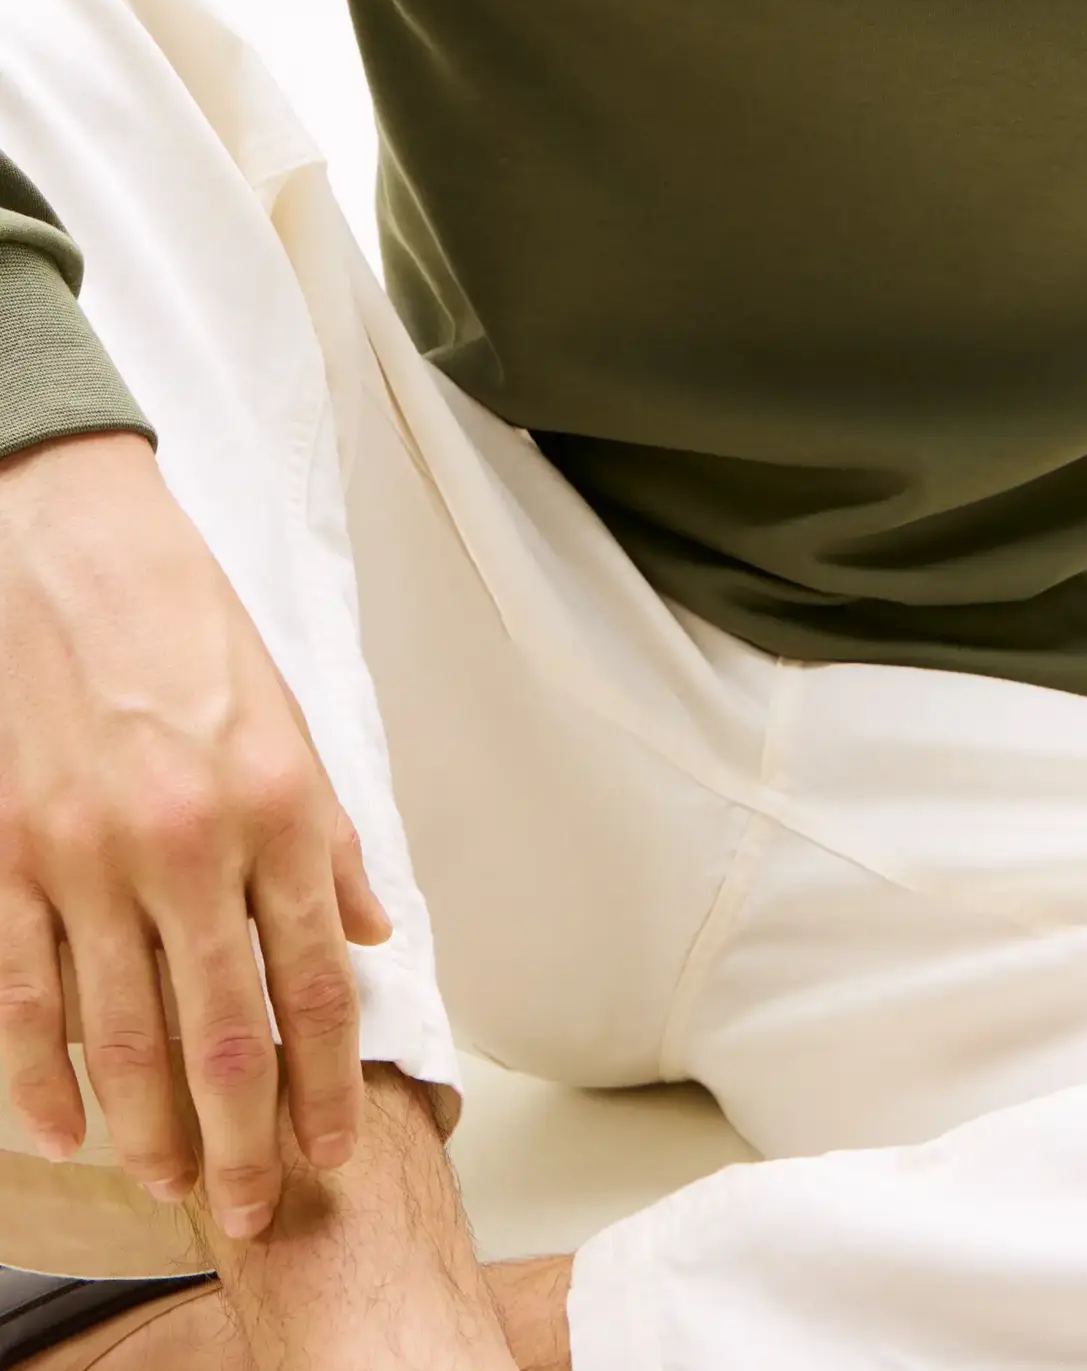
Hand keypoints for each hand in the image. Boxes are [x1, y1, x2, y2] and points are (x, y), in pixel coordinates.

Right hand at [0, 429, 393, 1238]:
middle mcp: (192, 844)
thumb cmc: (195, 634)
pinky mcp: (12, 858)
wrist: (77, 558)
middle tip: (251, 1209)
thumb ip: (331, 839)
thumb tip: (369, 932)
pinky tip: (67, 1127)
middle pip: (224, 1029)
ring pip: (123, 1033)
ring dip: (151, 1125)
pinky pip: (27, 993)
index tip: (329, 1149)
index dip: (325, 1082)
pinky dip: (45, 1075)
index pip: (315, 980)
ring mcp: (91, 858)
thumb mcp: (294, 722)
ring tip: (173, 1185)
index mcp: (281, 808)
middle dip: (243, 1137)